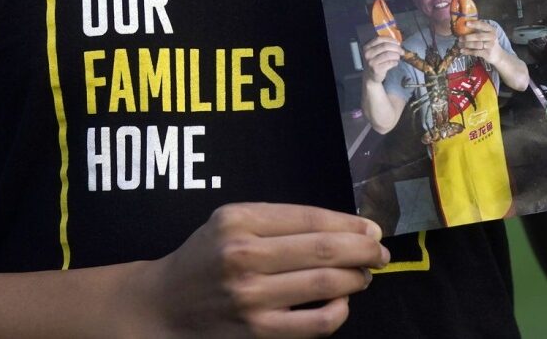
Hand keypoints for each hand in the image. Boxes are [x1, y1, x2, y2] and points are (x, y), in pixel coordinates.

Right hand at [147, 203, 388, 337]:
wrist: (165, 305)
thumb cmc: (206, 257)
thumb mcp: (230, 221)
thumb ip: (280, 220)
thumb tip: (348, 227)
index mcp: (238, 221)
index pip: (310, 218)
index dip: (350, 223)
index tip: (371, 228)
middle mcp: (243, 256)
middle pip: (325, 249)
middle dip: (364, 249)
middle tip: (380, 251)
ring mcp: (251, 297)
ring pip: (326, 285)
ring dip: (357, 277)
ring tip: (364, 274)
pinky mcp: (259, 332)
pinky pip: (317, 324)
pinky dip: (340, 311)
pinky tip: (341, 303)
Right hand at [362, 37, 404, 83]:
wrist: (371, 76)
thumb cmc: (377, 62)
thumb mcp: (376, 52)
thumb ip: (384, 45)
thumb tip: (397, 43)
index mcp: (367, 47)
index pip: (380, 39)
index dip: (391, 40)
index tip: (398, 43)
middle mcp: (368, 54)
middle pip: (385, 46)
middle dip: (396, 48)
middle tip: (402, 51)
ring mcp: (371, 62)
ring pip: (388, 54)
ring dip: (396, 55)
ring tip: (398, 58)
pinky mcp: (376, 69)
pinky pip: (390, 63)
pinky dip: (395, 62)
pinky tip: (395, 63)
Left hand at [457, 21, 501, 62]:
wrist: (498, 55)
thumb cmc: (488, 42)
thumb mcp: (487, 35)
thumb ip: (478, 30)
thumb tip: (463, 26)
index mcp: (491, 30)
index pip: (483, 25)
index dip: (475, 24)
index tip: (466, 23)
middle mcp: (492, 37)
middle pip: (478, 36)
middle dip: (467, 37)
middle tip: (459, 38)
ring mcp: (491, 45)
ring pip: (476, 45)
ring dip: (466, 45)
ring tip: (459, 45)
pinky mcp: (487, 53)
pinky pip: (476, 52)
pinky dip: (468, 51)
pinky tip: (462, 51)